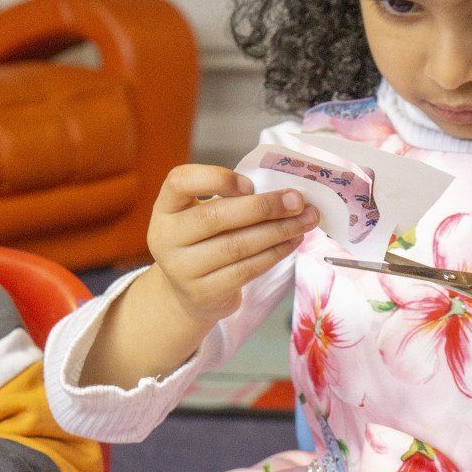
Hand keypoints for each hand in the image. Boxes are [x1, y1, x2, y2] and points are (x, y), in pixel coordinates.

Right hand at [146, 163, 318, 329]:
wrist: (189, 293)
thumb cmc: (205, 241)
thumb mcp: (203, 214)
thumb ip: (231, 200)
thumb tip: (287, 196)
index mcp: (165, 208)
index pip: (180, 181)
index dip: (216, 178)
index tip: (250, 184)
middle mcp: (166, 238)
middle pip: (215, 216)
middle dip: (264, 207)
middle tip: (297, 201)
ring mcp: (182, 269)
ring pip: (237, 245)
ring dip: (278, 231)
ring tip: (306, 221)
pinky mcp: (203, 293)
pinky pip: (246, 269)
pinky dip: (275, 253)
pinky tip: (292, 241)